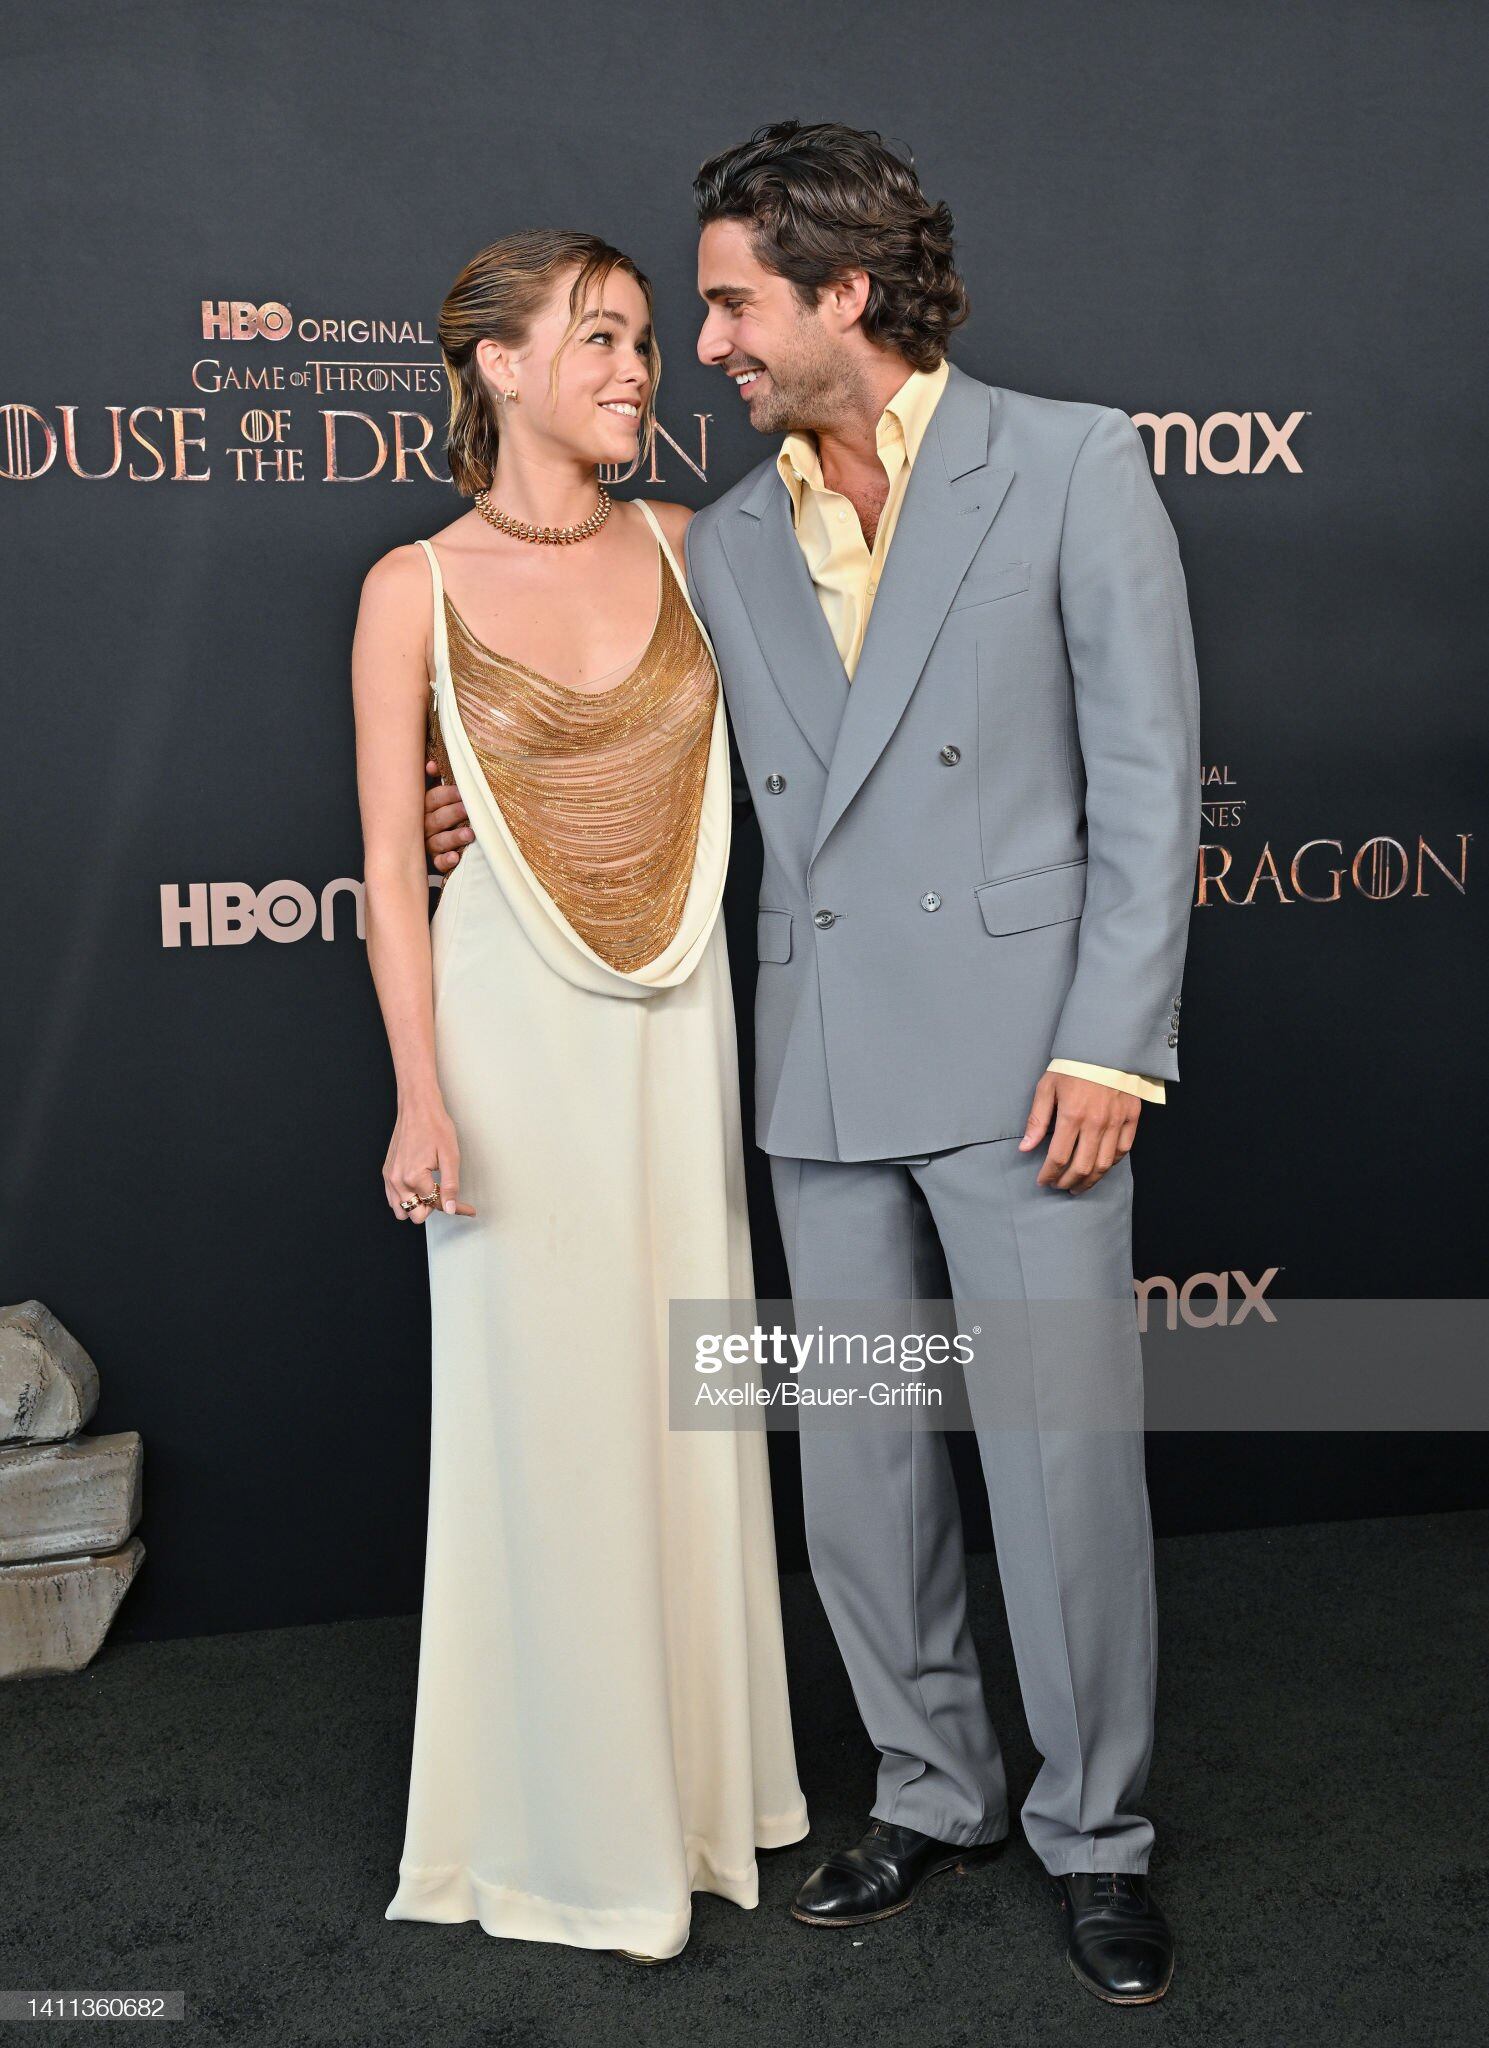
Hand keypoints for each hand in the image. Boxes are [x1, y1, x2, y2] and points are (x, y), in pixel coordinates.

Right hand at [383, 1094, 475, 1220]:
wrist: (417, 1107)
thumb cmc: (435, 1126)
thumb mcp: (450, 1156)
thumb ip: (450, 1186)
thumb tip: (451, 1209)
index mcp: (414, 1177)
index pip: (436, 1205)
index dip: (455, 1208)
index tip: (467, 1209)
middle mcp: (398, 1179)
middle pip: (415, 1215)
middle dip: (432, 1208)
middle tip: (446, 1195)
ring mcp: (390, 1176)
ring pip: (400, 1210)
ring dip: (416, 1206)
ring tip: (431, 1192)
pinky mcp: (387, 1171)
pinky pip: (392, 1197)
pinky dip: (405, 1198)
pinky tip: (419, 1188)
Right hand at [425, 758, 472, 872]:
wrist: (409, 845)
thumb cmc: (431, 811)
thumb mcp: (428, 793)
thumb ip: (430, 778)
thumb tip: (432, 764)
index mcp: (422, 807)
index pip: (432, 799)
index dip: (446, 794)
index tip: (463, 791)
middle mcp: (422, 826)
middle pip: (436, 819)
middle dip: (452, 813)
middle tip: (467, 809)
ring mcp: (427, 845)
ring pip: (438, 841)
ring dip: (453, 837)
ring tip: (469, 834)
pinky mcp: (433, 862)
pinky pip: (438, 863)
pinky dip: (446, 860)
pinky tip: (455, 858)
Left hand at [1019, 1070, 1140, 1192]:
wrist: (1106, 1047)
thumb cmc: (1073, 1066)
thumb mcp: (1047, 1087)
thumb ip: (1037, 1120)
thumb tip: (1025, 1148)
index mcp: (1071, 1115)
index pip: (1058, 1158)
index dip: (1048, 1174)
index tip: (1043, 1180)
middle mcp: (1095, 1123)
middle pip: (1081, 1167)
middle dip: (1067, 1182)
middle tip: (1059, 1186)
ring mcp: (1116, 1122)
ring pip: (1103, 1164)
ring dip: (1089, 1181)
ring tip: (1078, 1186)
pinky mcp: (1131, 1118)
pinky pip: (1122, 1151)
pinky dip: (1110, 1164)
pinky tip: (1099, 1168)